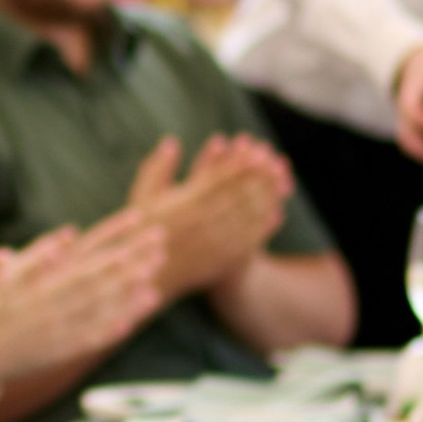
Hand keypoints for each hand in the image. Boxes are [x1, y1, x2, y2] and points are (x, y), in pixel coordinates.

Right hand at [0, 211, 168, 383]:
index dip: (113, 234)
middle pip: (99, 278)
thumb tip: (71, 234)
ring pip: (97, 310)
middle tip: (160, 247)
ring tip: (153, 287)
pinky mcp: (57, 353)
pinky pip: (87, 340)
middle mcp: (50, 302)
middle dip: (131, 262)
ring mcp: (55, 329)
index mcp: (41, 279)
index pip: (85, 251)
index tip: (139, 218)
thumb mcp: (7, 277)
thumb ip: (38, 253)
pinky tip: (130, 324)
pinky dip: (109, 332)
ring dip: (127, 298)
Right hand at [126, 132, 292, 295]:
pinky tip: (277, 213)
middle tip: (275, 160)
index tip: (252, 147)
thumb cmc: (141, 235)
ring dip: (267, 197)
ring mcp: (213, 244)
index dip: (237, 162)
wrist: (147, 279)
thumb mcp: (141, 200)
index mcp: (182, 205)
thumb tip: (171, 141)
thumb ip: (156, 169)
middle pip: (237, 194)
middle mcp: (200, 223)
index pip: (216, 177)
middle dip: (258, 176)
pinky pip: (248, 241)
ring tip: (281, 181)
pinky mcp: (221, 262)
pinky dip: (264, 226)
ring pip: (247, 217)